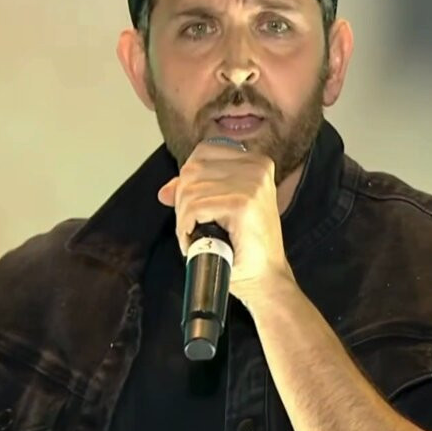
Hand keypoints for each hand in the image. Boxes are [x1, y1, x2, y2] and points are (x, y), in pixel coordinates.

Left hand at [157, 140, 295, 309]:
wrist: (265, 278)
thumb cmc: (247, 247)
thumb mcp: (221, 211)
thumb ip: (196, 192)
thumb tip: (165, 191)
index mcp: (255, 162)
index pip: (202, 153)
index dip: (188, 179)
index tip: (193, 206)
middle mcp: (256, 167)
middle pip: (192, 170)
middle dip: (183, 202)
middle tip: (192, 227)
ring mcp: (251, 184)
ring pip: (190, 190)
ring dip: (184, 219)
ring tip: (196, 237)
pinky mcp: (242, 203)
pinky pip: (194, 208)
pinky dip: (187, 228)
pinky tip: (196, 242)